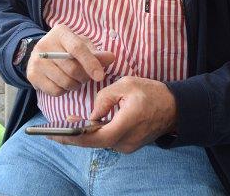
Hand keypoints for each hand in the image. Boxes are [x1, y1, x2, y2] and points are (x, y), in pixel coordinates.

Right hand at [26, 24, 114, 95]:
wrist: (42, 53)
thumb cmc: (67, 48)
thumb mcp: (82, 45)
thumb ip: (97, 53)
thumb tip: (111, 57)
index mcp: (60, 32)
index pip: (77, 48)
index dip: (91, 63)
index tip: (100, 76)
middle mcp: (45, 44)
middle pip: (72, 68)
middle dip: (84, 77)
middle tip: (87, 77)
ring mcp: (36, 60)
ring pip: (64, 82)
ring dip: (75, 85)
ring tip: (76, 79)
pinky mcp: (31, 75)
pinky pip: (55, 91)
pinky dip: (64, 91)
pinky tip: (63, 83)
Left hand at [48, 75, 177, 152]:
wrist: (175, 107)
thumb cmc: (152, 93)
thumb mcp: (126, 84)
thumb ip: (105, 97)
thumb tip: (91, 114)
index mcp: (125, 124)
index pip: (95, 137)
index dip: (73, 137)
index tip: (55, 135)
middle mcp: (126, 141)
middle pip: (94, 142)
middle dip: (74, 136)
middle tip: (54, 130)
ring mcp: (128, 146)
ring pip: (101, 141)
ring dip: (86, 134)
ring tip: (68, 124)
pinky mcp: (130, 145)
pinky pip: (109, 140)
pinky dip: (97, 133)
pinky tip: (88, 124)